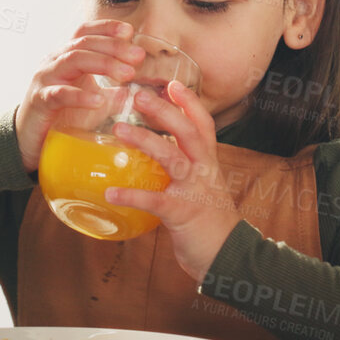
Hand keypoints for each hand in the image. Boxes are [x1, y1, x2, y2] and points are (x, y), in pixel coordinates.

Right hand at [14, 19, 144, 169]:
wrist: (30, 139)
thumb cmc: (63, 116)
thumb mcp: (93, 100)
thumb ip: (114, 93)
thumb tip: (141, 89)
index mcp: (67, 57)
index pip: (85, 32)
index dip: (106, 27)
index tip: (129, 31)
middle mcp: (54, 61)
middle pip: (83, 43)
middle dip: (113, 46)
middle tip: (138, 56)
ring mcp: (45, 79)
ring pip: (73, 60)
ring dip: (102, 64)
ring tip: (126, 74)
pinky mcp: (39, 101)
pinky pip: (59, 93)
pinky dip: (80, 96)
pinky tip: (98, 100)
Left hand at [104, 79, 238, 281]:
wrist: (229, 256)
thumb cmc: (210, 221)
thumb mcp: (203, 187)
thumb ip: (186, 169)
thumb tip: (156, 154)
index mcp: (208, 163)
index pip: (203, 125)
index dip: (189, 103)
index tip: (172, 83)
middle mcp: (205, 171)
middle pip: (188, 132)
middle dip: (165, 112)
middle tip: (141, 96)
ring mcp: (195, 191)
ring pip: (172, 158)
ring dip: (145, 141)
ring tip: (119, 130)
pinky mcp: (183, 214)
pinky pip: (155, 201)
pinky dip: (132, 196)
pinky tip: (110, 193)